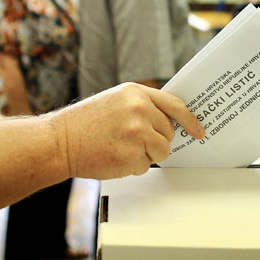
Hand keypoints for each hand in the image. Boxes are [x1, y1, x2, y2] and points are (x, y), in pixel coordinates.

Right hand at [49, 83, 203, 179]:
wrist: (59, 141)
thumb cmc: (84, 122)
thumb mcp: (115, 100)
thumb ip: (142, 105)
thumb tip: (170, 121)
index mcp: (136, 93)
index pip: (174, 105)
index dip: (190, 120)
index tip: (199, 131)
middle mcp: (139, 110)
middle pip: (169, 132)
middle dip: (156, 139)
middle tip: (131, 139)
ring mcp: (136, 133)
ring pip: (162, 150)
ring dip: (147, 154)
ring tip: (121, 147)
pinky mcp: (131, 156)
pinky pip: (146, 165)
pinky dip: (132, 166)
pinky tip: (114, 156)